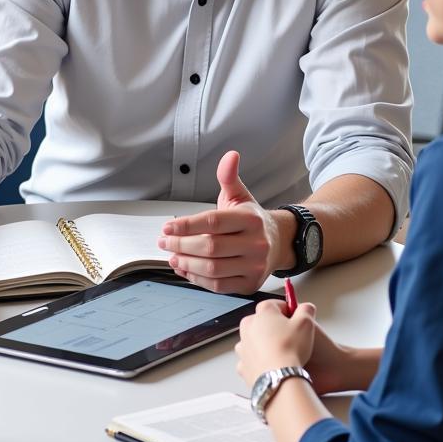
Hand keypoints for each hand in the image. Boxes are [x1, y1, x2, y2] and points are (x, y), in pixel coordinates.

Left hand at [158, 151, 282, 292]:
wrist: (278, 243)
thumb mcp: (240, 195)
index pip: (213, 222)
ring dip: (186, 263)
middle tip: (164, 241)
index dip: (187, 225)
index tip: (167, 226)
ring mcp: (254, 266)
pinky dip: (197, 279)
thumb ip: (229, 177)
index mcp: (251, 219)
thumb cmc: (251, 219)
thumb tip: (230, 155)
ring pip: (212, 269)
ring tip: (171, 256)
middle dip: (181, 245)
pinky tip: (184, 268)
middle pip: (210, 248)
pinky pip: (218, 286)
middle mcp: (256, 243)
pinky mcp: (249, 284)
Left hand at [235, 299, 316, 386]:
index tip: (296, 318)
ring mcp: (243, 345)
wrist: (279, 378)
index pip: (274, 304)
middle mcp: (248, 325)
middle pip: (262, 321)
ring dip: (265, 343)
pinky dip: (259, 361)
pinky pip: (251, 358)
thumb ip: (306, 311)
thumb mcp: (306, 324)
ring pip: (255, 339)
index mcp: (263, 312)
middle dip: (275, 327)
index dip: (287, 310)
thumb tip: (306, 308)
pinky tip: (272, 364)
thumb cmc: (290, 349)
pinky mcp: (243, 363)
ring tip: (281, 352)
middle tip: (290, 337)